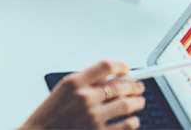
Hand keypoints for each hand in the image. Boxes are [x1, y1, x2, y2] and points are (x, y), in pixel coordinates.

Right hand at [21, 60, 145, 129]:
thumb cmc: (51, 113)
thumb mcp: (64, 89)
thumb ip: (86, 81)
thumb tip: (111, 77)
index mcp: (75, 82)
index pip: (105, 66)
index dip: (120, 65)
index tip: (126, 68)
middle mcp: (85, 98)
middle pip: (120, 85)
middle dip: (134, 85)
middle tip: (139, 86)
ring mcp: (93, 117)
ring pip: (126, 105)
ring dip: (137, 102)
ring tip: (139, 101)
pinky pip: (125, 126)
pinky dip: (133, 122)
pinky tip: (133, 120)